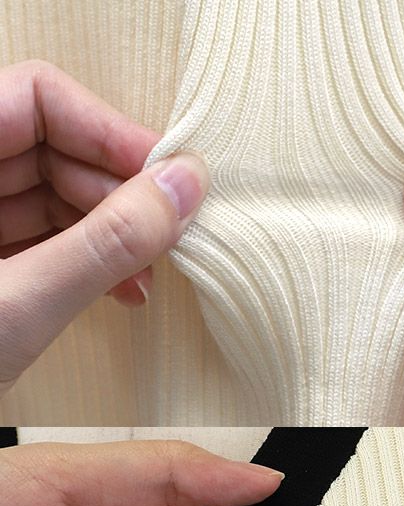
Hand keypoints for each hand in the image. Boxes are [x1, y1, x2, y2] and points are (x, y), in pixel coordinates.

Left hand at [0, 60, 209, 393]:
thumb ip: (105, 243)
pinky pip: (44, 239)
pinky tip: (121, 292)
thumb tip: (183, 188)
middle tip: (169, 235)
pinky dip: (88, 262)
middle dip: (118, 194)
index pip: (36, 99)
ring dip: (112, 233)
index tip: (167, 178)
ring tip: (148, 276)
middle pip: (53, 148)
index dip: (109, 131)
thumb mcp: (16, 306)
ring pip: (55, 196)